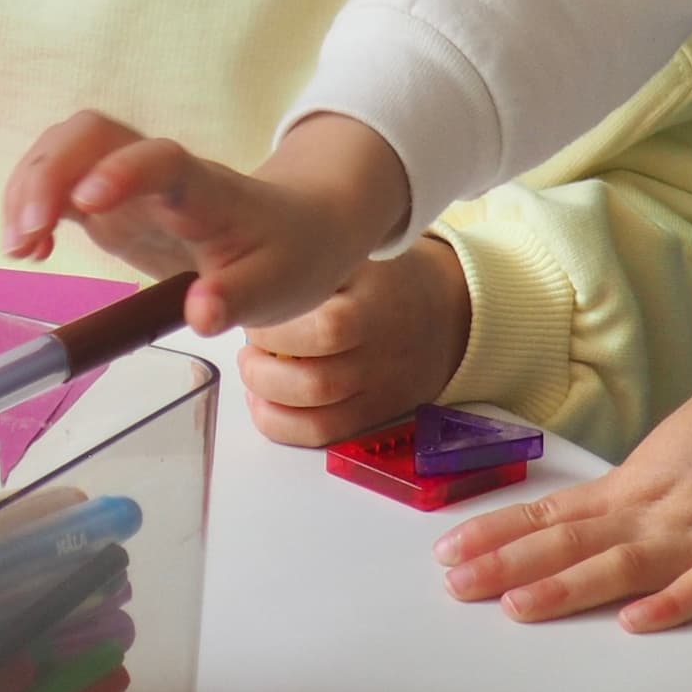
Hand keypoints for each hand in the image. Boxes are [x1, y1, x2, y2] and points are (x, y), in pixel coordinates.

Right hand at [0, 108, 414, 335]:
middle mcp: (160, 170)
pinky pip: (59, 179)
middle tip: (23, 236)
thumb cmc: (284, 254)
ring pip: (66, 147)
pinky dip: (32, 203)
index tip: (86, 202)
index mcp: (207, 189)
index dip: (122, 171)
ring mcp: (130, 177)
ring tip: (18, 247)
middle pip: (93, 135)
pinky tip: (29, 247)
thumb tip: (199, 315)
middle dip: (46, 172)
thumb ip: (235, 300)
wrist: (295, 227)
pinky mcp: (110, 195)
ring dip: (29, 185)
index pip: (162, 161)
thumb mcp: (274, 289)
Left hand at [237, 238, 473, 447]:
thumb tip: (242, 272)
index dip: (277, 331)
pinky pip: (323, 436)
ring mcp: (377, 393)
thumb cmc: (390, 279)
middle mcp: (378, 358)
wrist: (449, 315)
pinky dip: (282, 425)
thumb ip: (312, 267)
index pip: (327, 330)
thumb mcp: (358, 256)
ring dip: (267, 398)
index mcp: (375, 309)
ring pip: (316, 417)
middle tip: (248, 348)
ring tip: (254, 371)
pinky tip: (264, 401)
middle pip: (316, 383)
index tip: (253, 314)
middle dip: (263, 370)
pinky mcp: (371, 416)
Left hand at [431, 324, 691, 631]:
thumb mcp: (655, 466)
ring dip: (569, 587)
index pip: (548, 517)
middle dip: (509, 566)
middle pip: (570, 542)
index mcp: (625, 492)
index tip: (444, 554)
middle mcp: (650, 512)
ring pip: (623, 564)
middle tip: (457, 587)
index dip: (495, 535)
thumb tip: (563, 533)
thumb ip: (616, 506)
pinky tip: (641, 620)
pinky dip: (676, 601)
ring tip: (520, 606)